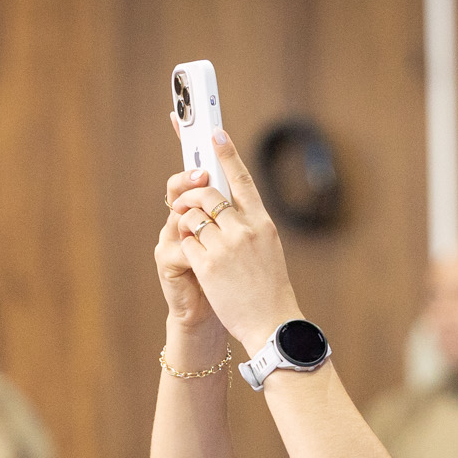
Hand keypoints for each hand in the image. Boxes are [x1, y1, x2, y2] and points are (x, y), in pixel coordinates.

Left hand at [164, 131, 303, 356]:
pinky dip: (185, 246)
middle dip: (192, 197)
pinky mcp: (207, 265)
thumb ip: (248, 226)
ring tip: (193, 238)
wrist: (272, 325)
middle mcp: (245, 229)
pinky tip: (194, 259)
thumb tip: (224, 207)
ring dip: (186, 223)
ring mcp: (226, 246)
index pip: (241, 179)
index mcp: (263, 223)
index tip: (214, 133)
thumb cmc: (269, 290)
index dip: (226, 153)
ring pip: (191, 217)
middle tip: (186, 205)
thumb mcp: (268, 250)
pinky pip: (185, 241)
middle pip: (207, 195)